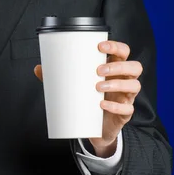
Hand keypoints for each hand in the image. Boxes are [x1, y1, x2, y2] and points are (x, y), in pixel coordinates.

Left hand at [33, 40, 142, 157]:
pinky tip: (101, 105)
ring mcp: (126, 97)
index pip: (123, 52)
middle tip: (98, 70)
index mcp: (114, 69)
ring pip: (135, 85)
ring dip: (117, 84)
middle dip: (118, 66)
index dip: (116, 47)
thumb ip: (58, 77)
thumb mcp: (74, 86)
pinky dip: (115, 106)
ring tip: (98, 87)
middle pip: (134, 67)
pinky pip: (127, 109)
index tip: (100, 46)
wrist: (94, 128)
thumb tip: (38, 68)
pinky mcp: (125, 113)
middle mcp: (124, 80)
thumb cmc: (87, 100)